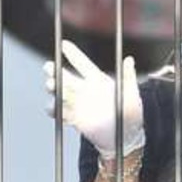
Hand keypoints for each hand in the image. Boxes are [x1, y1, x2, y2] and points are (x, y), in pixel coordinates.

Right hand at [42, 40, 144, 159]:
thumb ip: (128, 77)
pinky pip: (59, 112)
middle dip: (54, 70)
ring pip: (59, 92)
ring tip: (52, 86)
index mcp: (97, 81)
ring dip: (53, 88)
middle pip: (64, 76)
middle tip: (49, 67)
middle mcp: (85, 90)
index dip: (73, 54)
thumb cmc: (131, 113)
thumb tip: (129, 59)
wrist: (125, 137)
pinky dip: (54, 109)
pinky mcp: (74, 118)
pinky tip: (54, 107)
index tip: (64, 44)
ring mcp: (78, 104)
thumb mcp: (132, 94)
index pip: (82, 64)